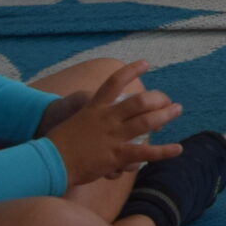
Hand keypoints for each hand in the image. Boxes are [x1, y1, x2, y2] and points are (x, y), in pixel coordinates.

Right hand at [44, 61, 182, 186]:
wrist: (47, 161)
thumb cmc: (56, 143)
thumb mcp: (72, 121)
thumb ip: (89, 117)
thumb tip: (99, 115)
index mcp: (94, 108)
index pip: (114, 82)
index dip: (131, 70)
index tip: (146, 63)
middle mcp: (106, 119)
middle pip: (139, 102)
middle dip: (158, 98)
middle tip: (169, 99)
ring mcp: (113, 136)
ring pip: (146, 122)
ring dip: (165, 115)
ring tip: (178, 110)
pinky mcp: (116, 155)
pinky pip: (145, 153)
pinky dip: (163, 151)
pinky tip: (178, 149)